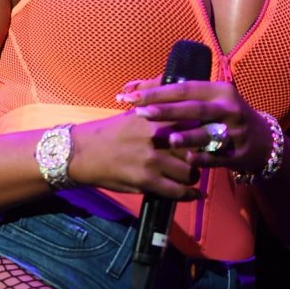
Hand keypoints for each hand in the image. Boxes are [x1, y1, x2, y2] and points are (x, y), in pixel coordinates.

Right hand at [69, 108, 202, 198]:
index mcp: (155, 116)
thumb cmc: (109, 132)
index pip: (192, 122)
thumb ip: (158, 106)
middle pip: (195, 147)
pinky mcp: (145, 180)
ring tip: (192, 175)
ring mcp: (151, 160)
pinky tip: (192, 193)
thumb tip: (178, 94)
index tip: (209, 135)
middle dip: (202, 155)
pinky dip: (188, 194)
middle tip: (203, 159)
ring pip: (189, 171)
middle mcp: (156, 136)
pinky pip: (176, 190)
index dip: (204, 130)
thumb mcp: (134, 112)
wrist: (81, 153)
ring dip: (193, 175)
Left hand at [115, 79, 274, 177]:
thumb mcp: (207, 100)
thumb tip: (132, 86)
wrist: (263, 140)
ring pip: (210, 133)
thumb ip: (173, 95)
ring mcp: (235, 131)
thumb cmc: (223, 115)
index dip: (158, 92)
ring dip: (190, 136)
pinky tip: (189, 160)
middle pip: (195, 109)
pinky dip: (205, 158)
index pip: (185, 89)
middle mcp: (228, 108)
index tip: (132, 96)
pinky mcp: (239, 152)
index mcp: (218, 90)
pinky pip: (219, 156)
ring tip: (170, 139)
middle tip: (142, 113)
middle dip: (168, 111)